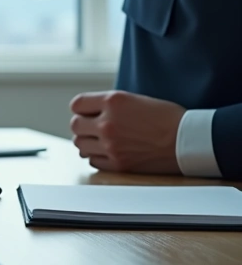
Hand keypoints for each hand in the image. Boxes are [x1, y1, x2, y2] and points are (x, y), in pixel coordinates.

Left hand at [69, 90, 183, 173]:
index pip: (77, 104)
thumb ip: (111, 106)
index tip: (88, 113)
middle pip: (75, 125)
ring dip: (88, 142)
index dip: (82, 109)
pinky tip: (108, 152)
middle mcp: (107, 123)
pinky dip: (97, 157)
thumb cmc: (169, 118)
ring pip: (80, 144)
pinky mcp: (118, 164)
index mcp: (113, 102)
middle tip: (94, 128)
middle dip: (83, 126)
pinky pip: (93, 161)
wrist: (189, 140)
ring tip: (101, 140)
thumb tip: (90, 113)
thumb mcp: (136, 100)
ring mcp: (111, 145)